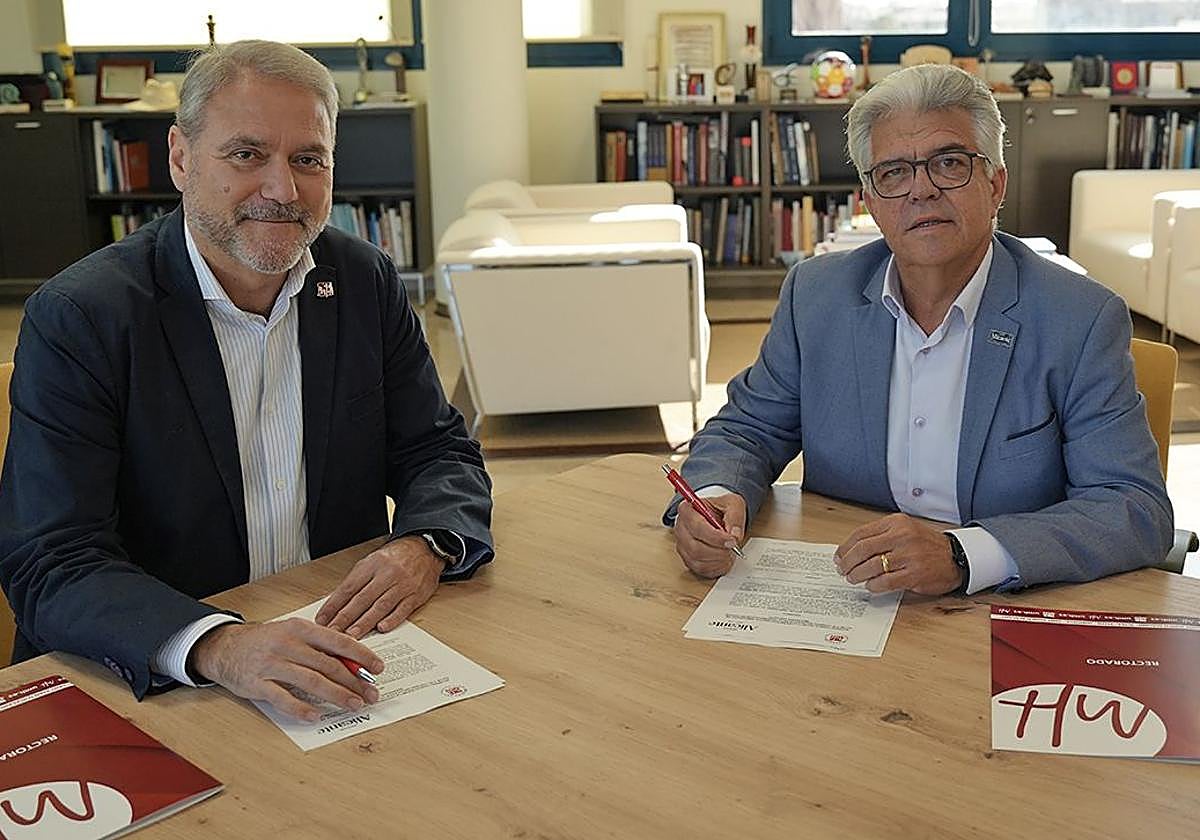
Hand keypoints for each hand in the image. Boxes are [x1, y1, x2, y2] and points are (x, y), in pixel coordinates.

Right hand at [190, 620, 382, 721]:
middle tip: (371, 694)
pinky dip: (301, 708)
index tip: (378, 668)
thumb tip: (353, 663)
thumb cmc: (266, 641)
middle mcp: (287, 644)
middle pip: (328, 665)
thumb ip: (320, 646)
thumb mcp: (294, 634)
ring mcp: (271, 664)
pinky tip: (317, 716)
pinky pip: (282, 699)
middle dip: (354, 681)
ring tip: (353, 705)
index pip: (338, 641)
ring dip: (336, 695)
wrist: (224, 647)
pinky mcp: (256, 683)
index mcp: (300, 628)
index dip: (361, 655)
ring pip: (311, 681)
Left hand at [314, 536, 441, 637]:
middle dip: (345, 618)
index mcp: (371, 565)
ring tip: (351, 636)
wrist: (424, 549)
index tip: (322, 620)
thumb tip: (336, 604)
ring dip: (365, 623)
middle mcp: (386, 575)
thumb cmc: (395, 558)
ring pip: (380, 606)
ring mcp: (402, 585)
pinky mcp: (416, 595)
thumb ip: (356, 582)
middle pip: (362, 599)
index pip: (348, 588)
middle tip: (332, 633)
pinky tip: (382, 629)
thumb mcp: (372, 562)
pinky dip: (392, 619)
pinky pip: (403, 609)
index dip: (333, 605)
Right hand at [672, 493, 746, 577]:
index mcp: (687, 510)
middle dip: (718, 551)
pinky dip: (716, 567)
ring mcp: (682, 545)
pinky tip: (724, 558)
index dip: (715, 537)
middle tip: (733, 547)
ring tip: (730, 551)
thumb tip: (734, 535)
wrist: (718, 518)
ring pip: (697, 560)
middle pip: (695, 547)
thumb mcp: (732, 504)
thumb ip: (735, 517)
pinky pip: (700, 569)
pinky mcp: (688, 559)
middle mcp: (681, 529)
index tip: (731, 540)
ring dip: (718, 559)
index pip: (696, 526)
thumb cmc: (721, 510)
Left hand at [834, 513, 961, 594]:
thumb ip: (881, 536)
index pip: (861, 534)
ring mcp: (908, 555)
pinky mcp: (914, 574)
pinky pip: (885, 581)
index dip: (845, 547)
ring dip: (857, 575)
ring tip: (853, 578)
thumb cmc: (926, 545)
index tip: (838, 556)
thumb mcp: (904, 530)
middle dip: (848, 562)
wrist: (956, 556)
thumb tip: (851, 550)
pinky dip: (873, 585)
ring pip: (871, 566)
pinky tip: (871, 586)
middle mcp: (901, 536)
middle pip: (863, 550)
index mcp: (896, 523)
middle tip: (842, 570)